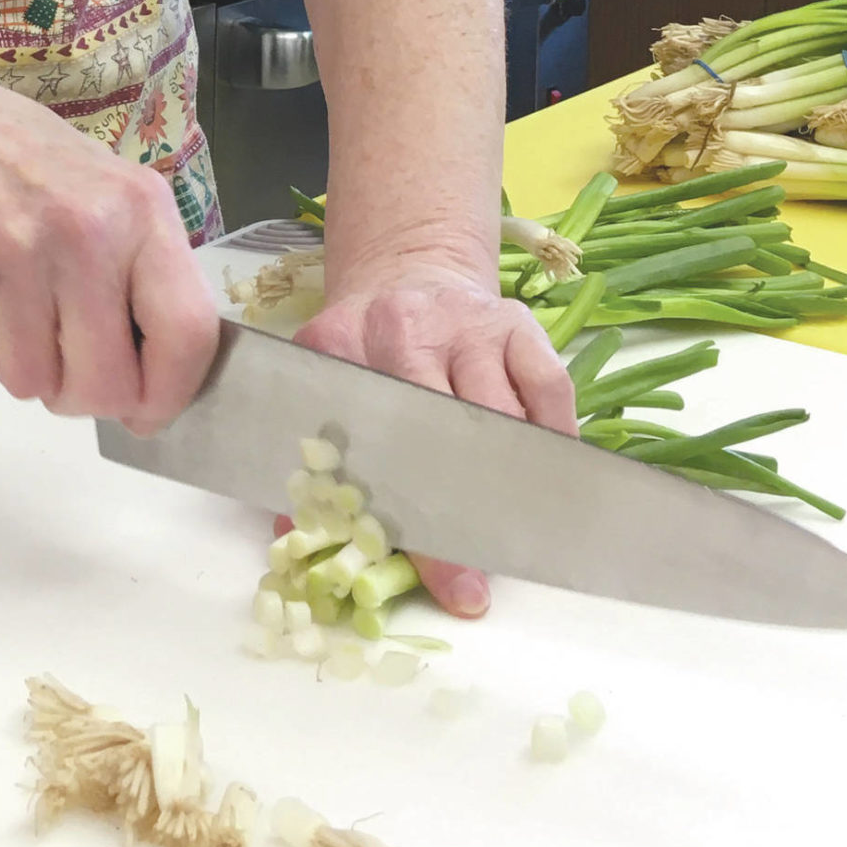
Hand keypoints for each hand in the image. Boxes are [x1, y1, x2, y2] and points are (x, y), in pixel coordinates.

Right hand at [0, 87, 220, 432]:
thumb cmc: (33, 167)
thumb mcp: (114, 196)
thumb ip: (144, 281)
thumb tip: (153, 394)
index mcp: (141, 211)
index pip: (188, 331)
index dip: (170, 393)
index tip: (148, 411)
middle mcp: (83, 231)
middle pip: (105, 383)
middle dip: (84, 395)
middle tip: (66, 363)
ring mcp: (12, 252)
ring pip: (33, 385)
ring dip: (24, 367)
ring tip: (15, 306)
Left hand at [293, 271, 576, 616]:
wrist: (406, 268)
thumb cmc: (363, 348)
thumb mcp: (317, 381)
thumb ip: (306, 458)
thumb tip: (291, 538)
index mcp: (345, 346)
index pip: (369, 444)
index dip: (399, 520)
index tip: (429, 577)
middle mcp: (408, 326)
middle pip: (439, 434)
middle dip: (460, 514)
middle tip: (476, 578)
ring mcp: (469, 323)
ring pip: (501, 415)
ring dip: (511, 481)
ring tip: (515, 538)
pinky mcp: (519, 324)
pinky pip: (549, 390)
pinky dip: (554, 440)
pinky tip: (547, 476)